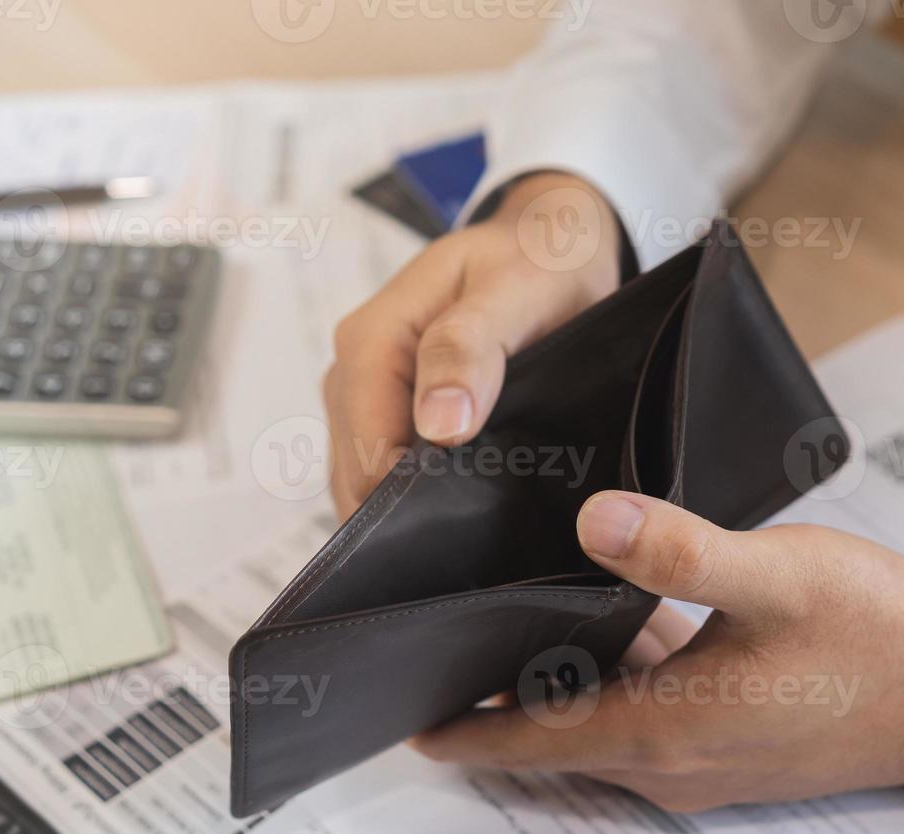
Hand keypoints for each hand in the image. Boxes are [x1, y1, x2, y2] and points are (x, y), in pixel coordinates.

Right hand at [324, 172, 621, 515]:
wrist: (548, 244)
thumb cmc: (535, 262)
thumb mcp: (516, 291)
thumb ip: (470, 349)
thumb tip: (438, 425)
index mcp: (371, 339)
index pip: (366, 448)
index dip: (409, 493)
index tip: (468, 512)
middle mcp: (354, 369)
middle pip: (358, 471)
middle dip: (410, 506)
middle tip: (481, 520)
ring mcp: (366, 395)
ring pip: (368, 478)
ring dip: (415, 504)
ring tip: (475, 514)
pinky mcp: (388, 412)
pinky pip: (387, 469)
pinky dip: (420, 492)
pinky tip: (464, 498)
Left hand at [413, 492, 903, 811]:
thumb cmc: (883, 640)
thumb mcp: (778, 578)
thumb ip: (679, 551)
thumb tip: (590, 519)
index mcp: (666, 730)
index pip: (528, 740)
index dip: (459, 726)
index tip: (398, 703)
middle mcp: (672, 761)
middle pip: (551, 734)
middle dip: (491, 694)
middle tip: (439, 631)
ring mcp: (702, 760)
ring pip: (598, 720)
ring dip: (554, 679)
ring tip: (506, 611)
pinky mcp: (729, 742)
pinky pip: (645, 714)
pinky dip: (613, 674)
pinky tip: (612, 614)